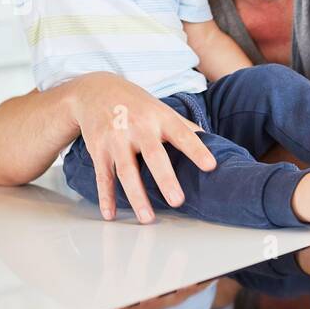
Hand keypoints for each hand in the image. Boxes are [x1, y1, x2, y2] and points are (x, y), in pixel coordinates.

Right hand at [67, 73, 215, 222]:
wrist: (95, 90)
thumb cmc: (138, 105)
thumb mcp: (162, 109)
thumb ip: (185, 127)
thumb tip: (214, 141)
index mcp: (160, 118)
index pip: (182, 135)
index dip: (197, 150)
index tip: (211, 166)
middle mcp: (138, 128)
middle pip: (153, 156)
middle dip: (165, 179)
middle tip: (177, 201)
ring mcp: (116, 139)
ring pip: (126, 171)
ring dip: (136, 196)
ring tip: (147, 218)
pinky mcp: (98, 150)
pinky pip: (103, 176)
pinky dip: (106, 197)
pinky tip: (111, 214)